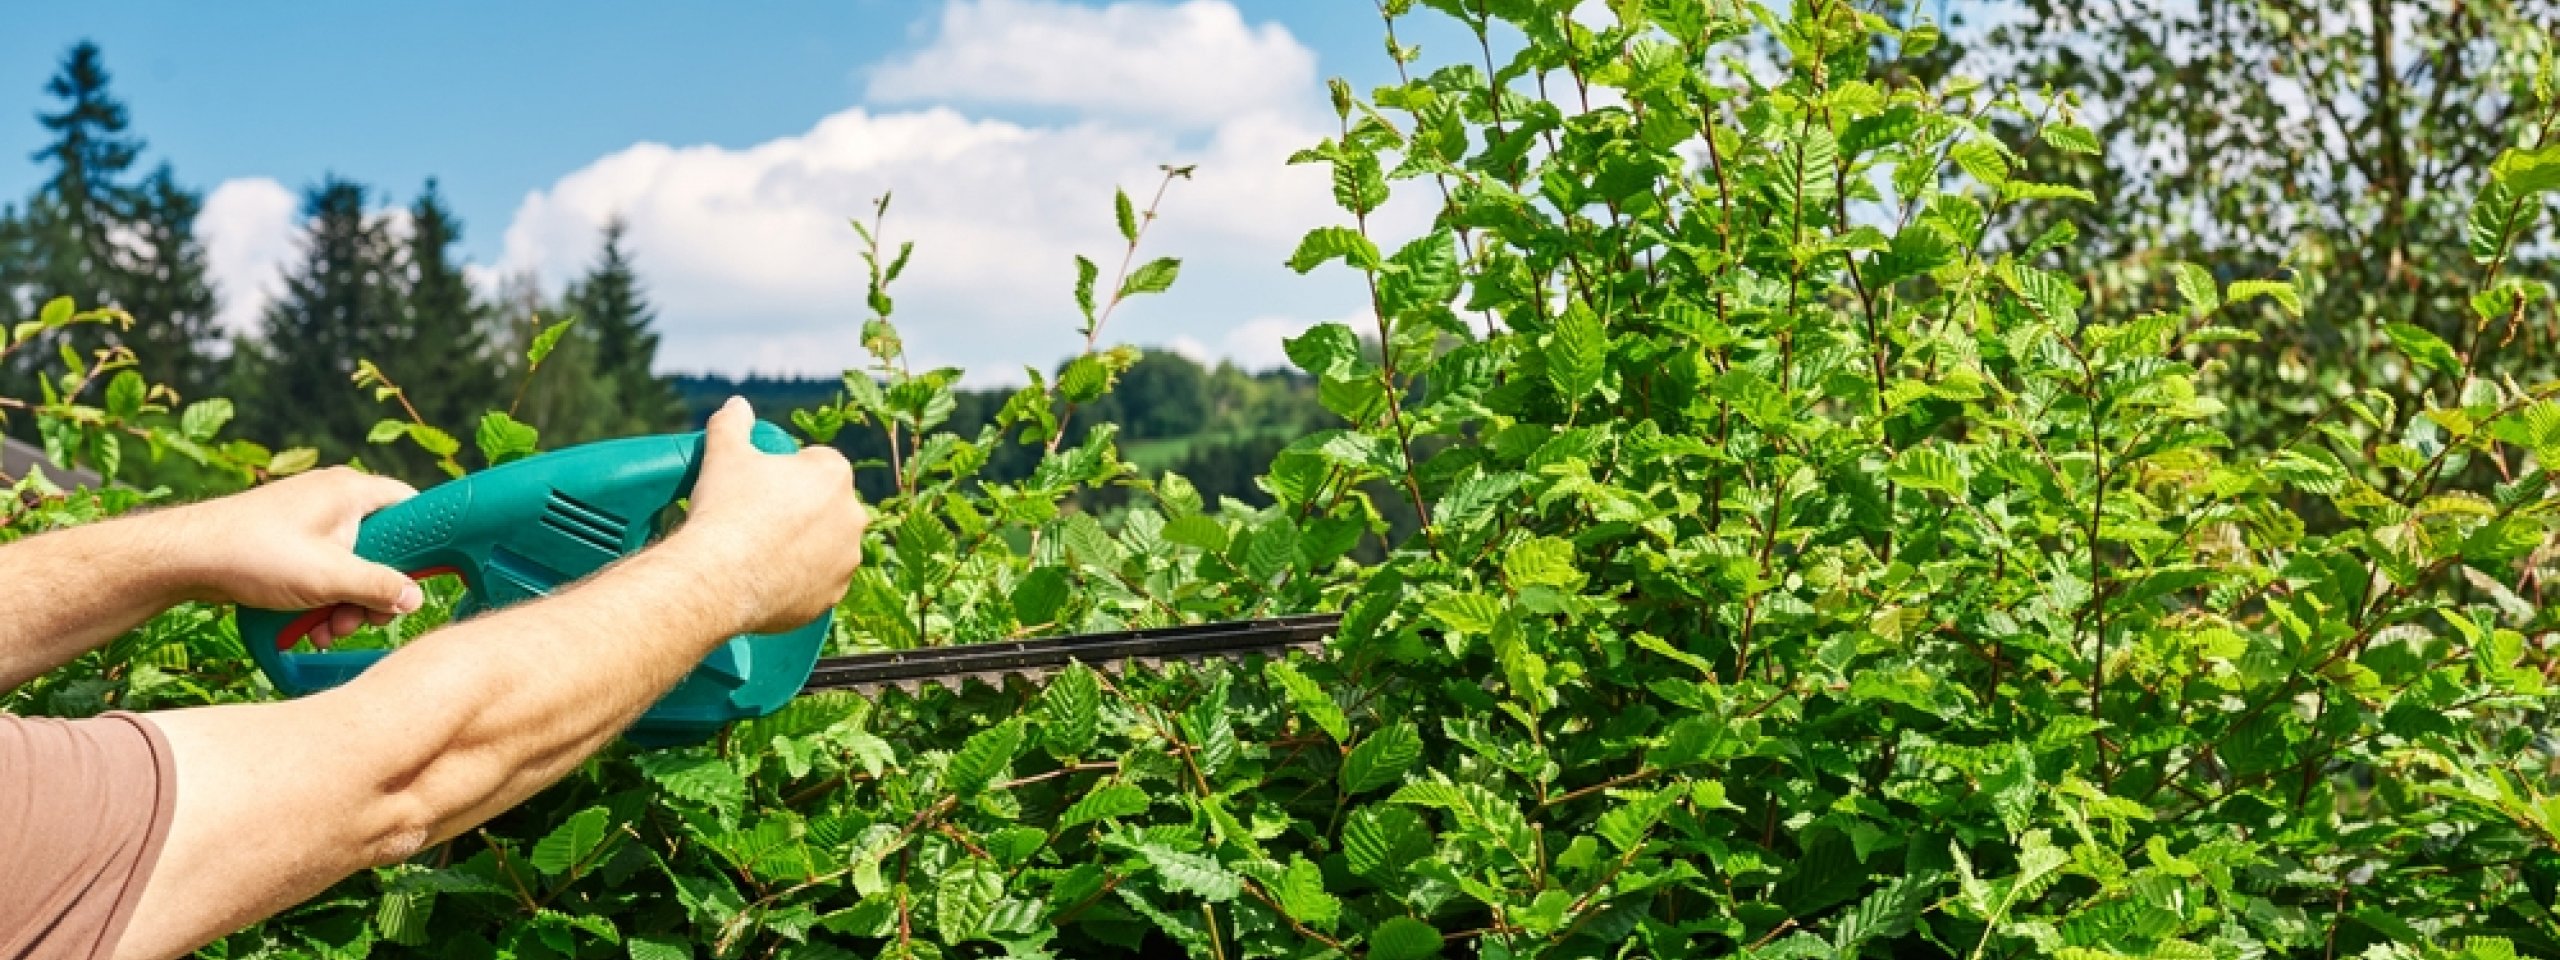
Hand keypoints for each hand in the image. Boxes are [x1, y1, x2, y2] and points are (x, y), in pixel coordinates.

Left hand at [168, 466, 423, 645]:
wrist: (184, 557)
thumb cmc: (254, 553)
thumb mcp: (329, 577)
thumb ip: (381, 587)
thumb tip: (414, 599)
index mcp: (351, 492)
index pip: (411, 506)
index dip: (426, 541)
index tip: (434, 573)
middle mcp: (334, 500)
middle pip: (382, 548)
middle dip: (374, 591)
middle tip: (363, 618)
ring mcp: (310, 521)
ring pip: (351, 566)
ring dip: (346, 603)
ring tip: (327, 629)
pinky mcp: (290, 542)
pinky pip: (323, 571)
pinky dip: (322, 599)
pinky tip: (309, 627)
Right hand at [666, 397, 868, 634]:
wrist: (717, 578)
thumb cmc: (725, 509)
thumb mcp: (724, 454)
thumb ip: (734, 423)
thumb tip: (737, 405)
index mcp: (834, 474)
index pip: (818, 463)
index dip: (790, 472)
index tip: (764, 485)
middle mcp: (853, 515)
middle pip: (826, 505)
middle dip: (801, 509)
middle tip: (760, 520)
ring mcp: (847, 559)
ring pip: (826, 546)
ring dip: (805, 546)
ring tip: (763, 552)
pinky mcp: (834, 595)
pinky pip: (819, 582)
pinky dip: (801, 580)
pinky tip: (770, 579)